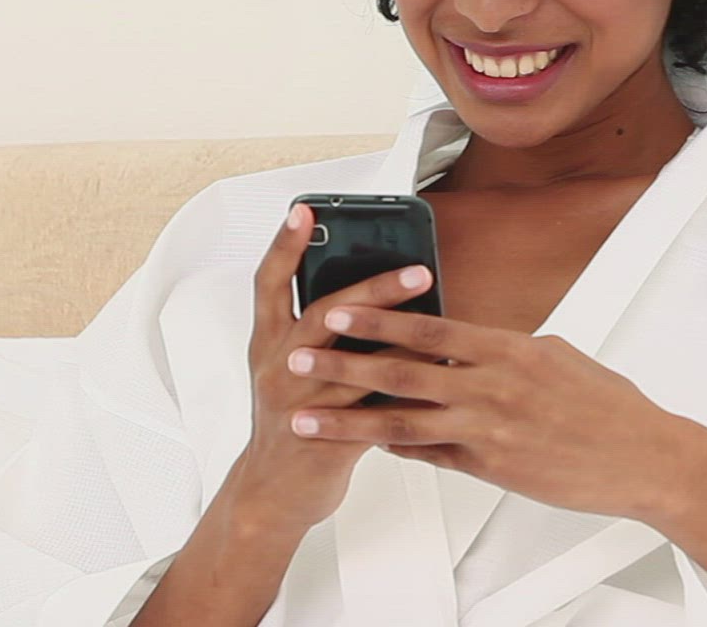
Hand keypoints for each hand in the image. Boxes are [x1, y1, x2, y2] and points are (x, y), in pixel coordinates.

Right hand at [216, 201, 449, 533]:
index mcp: (267, 344)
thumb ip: (320, 333)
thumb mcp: (289, 368)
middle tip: (418, 269)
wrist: (271, 495)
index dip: (285, 246)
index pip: (269, 284)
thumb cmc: (290, 423)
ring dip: (400, 334)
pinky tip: (439, 365)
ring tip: (437, 308)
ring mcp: (300, 403)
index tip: (303, 211)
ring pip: (355, 361)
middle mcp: (278, 367)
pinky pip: (375, 405)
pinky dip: (407, 384)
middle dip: (371, 288)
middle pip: (323, 315)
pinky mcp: (326, 438)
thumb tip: (371, 292)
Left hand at [282, 305, 701, 523]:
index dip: (379, 317)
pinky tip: (365, 442)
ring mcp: (490, 431)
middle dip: (344, 363)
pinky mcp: (492, 468)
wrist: (644, 458)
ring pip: (403, 422)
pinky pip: (432, 456)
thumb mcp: (554, 356)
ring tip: (306, 417)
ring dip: (349, 419)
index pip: (431, 327)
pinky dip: (396, 447)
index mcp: (509, 349)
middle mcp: (493, 387)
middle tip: (299, 355)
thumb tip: (464, 340)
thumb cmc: (606, 404)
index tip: (339, 307)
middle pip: (403, 371)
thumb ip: (502, 350)